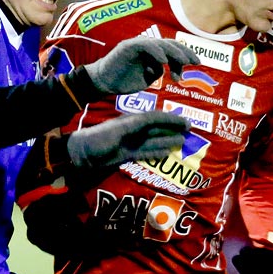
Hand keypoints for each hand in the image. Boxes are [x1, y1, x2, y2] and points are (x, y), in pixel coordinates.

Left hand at [66, 112, 187, 168]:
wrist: (82, 154)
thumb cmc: (99, 138)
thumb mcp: (120, 129)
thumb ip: (138, 124)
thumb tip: (157, 118)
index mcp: (133, 120)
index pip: (157, 118)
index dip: (172, 119)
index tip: (186, 121)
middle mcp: (134, 131)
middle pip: (158, 129)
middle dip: (173, 129)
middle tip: (190, 131)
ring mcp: (131, 143)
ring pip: (155, 141)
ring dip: (168, 140)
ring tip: (183, 141)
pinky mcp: (127, 155)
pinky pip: (147, 153)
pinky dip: (158, 153)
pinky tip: (167, 153)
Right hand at [82, 37, 200, 94]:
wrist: (104, 82)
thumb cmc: (124, 81)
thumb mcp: (147, 79)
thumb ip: (158, 73)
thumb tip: (168, 70)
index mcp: (153, 53)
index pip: (174, 50)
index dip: (186, 55)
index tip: (197, 64)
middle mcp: (148, 46)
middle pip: (171, 45)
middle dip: (185, 53)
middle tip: (196, 62)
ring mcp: (138, 44)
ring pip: (161, 44)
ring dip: (174, 53)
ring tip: (184, 62)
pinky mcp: (129, 46)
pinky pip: (146, 46)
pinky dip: (156, 53)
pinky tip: (164, 62)